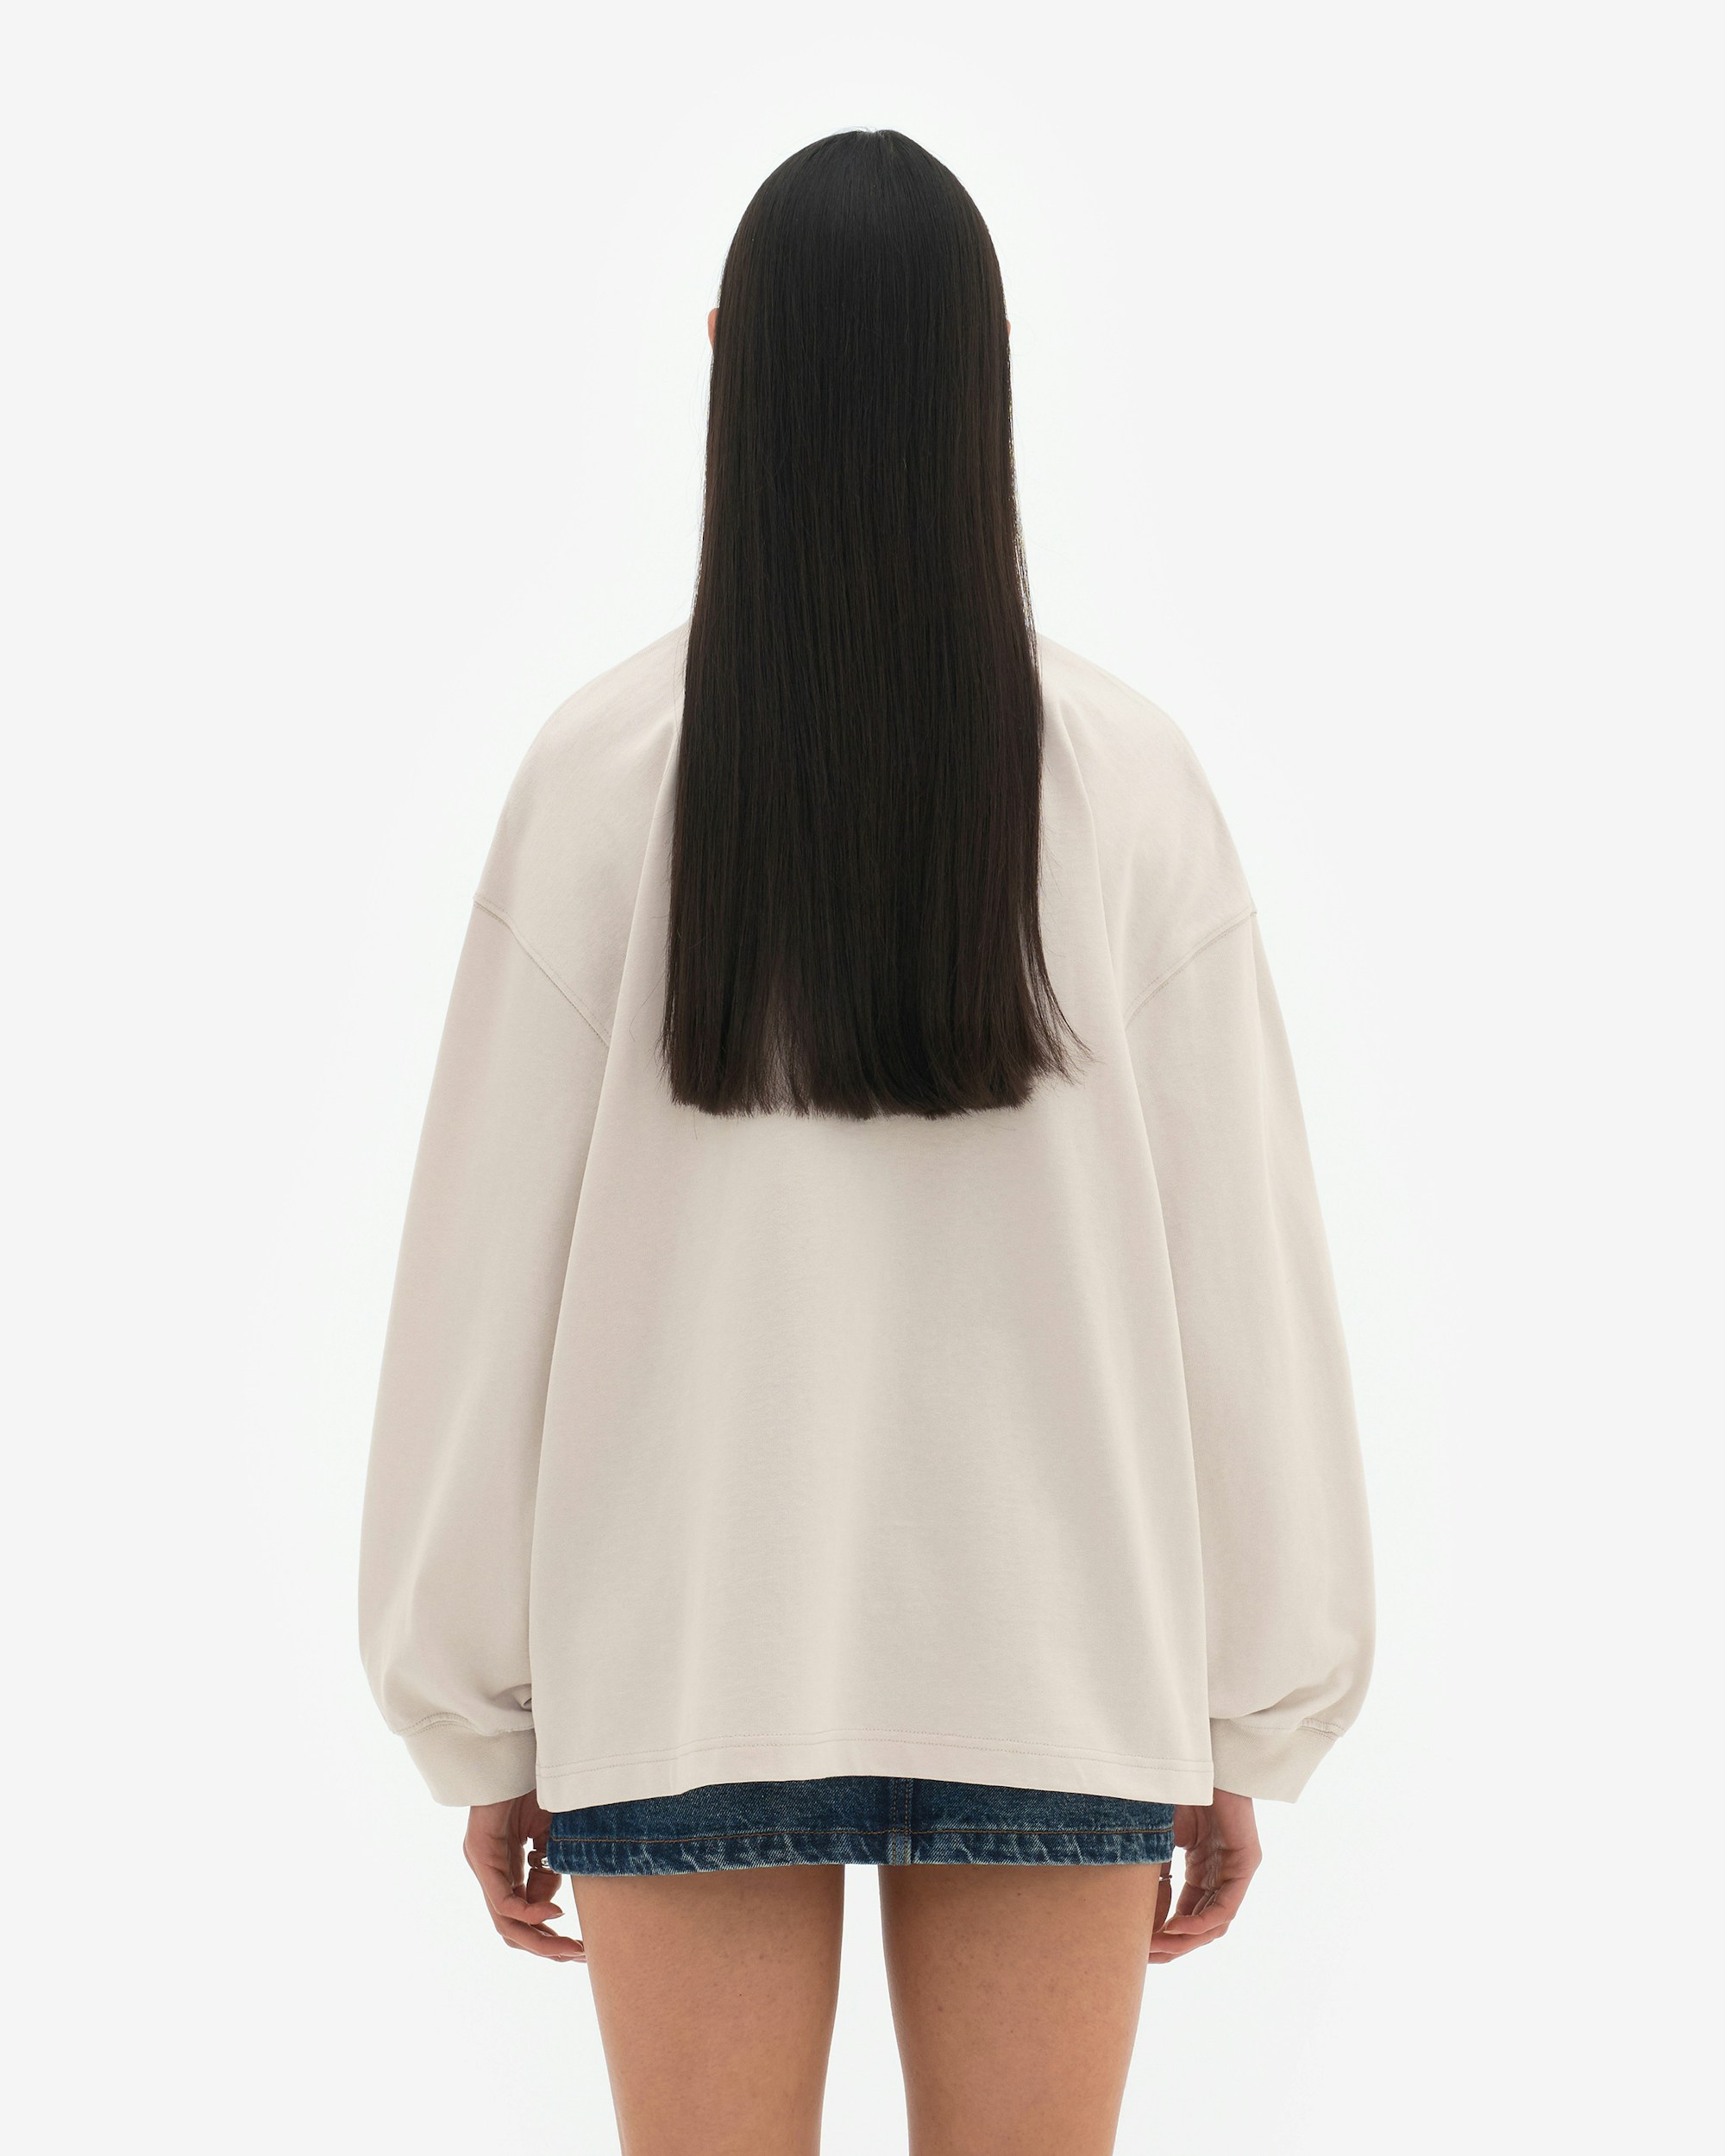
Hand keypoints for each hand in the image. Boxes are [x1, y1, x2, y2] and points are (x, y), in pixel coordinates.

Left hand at [463, 1793, 584, 1962]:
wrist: (515, 1754)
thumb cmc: (533, 1787)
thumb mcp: (550, 1836)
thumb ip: (548, 1872)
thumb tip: (552, 1910)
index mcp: (507, 1869)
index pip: (522, 1918)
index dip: (551, 1937)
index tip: (582, 1947)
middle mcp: (491, 1873)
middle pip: (512, 1929)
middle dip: (547, 1948)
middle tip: (579, 1956)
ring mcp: (483, 1866)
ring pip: (505, 1922)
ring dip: (539, 1940)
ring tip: (569, 1946)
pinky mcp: (480, 1855)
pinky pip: (502, 1899)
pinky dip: (529, 1912)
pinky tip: (555, 1911)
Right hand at [1148, 1790, 1259, 1962]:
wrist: (1196, 1759)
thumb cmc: (1175, 1791)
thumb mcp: (1158, 1840)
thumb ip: (1154, 1875)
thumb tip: (1137, 1917)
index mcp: (1201, 1869)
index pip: (1186, 1914)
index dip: (1164, 1935)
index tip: (1138, 1948)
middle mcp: (1220, 1875)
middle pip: (1201, 1925)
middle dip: (1173, 1945)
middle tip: (1146, 1958)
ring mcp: (1235, 1870)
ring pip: (1215, 1923)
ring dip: (1186, 1941)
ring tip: (1158, 1948)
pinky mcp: (1246, 1862)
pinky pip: (1226, 1906)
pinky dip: (1202, 1923)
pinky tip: (1178, 1929)